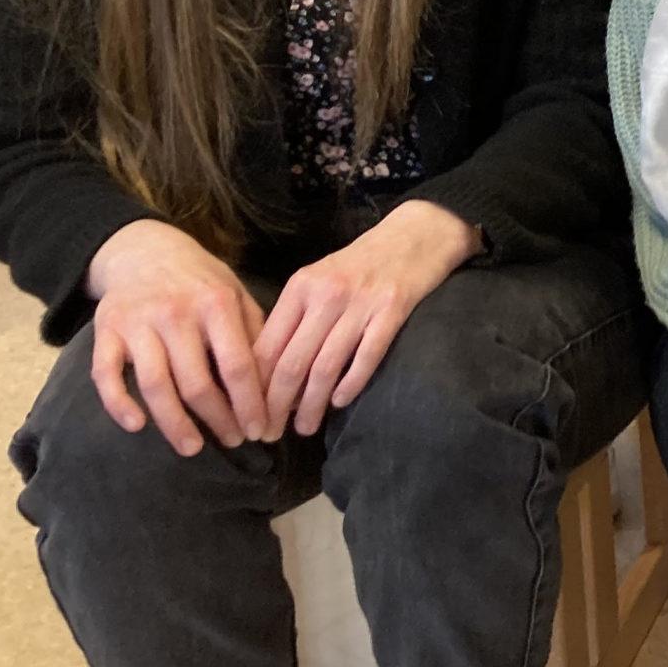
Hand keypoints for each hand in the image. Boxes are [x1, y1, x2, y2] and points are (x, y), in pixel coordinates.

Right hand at [84, 219, 269, 455]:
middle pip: (198, 383)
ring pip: (155, 386)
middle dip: (218, 420)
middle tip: (233, 442)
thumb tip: (277, 381)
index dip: (250, 404)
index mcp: (216, 304)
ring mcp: (138, 324)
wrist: (143, 250)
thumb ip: (254, 331)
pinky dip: (119, 404)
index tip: (260, 431)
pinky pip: (106, 376)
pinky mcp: (105, 332)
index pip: (238, 366)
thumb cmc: (199, 280)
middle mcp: (176, 314)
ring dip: (174, 424)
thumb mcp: (235, 293)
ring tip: (192, 448)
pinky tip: (137, 426)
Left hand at [255, 200, 480, 437]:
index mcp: (301, 287)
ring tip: (305, 428)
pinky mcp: (393, 310)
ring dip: (312, 405)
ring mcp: (361, 303)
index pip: (266, 347)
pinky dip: (350, 385)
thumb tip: (268, 372)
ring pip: (326, 367)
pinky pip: (366, 357)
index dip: (254, 389)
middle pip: (292, 363)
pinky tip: (342, 402)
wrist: (418, 232)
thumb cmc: (363, 261)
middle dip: (277, 407)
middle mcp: (326, 294)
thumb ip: (295, 317)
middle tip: (270, 435)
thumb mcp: (320, 279)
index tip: (249, 417)